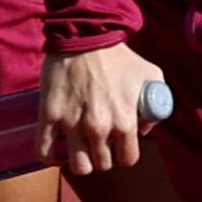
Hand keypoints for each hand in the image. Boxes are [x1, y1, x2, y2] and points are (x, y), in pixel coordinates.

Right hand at [41, 40, 165, 176]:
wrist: (84, 35)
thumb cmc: (119, 56)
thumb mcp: (151, 75)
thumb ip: (156, 104)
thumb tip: (144, 128)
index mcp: (125, 122)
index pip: (127, 159)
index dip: (124, 155)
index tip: (118, 147)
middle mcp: (99, 128)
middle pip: (101, 164)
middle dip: (102, 156)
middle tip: (98, 143)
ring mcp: (72, 124)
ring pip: (78, 166)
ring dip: (80, 160)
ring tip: (80, 148)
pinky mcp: (50, 116)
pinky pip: (45, 151)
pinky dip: (50, 157)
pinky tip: (56, 152)